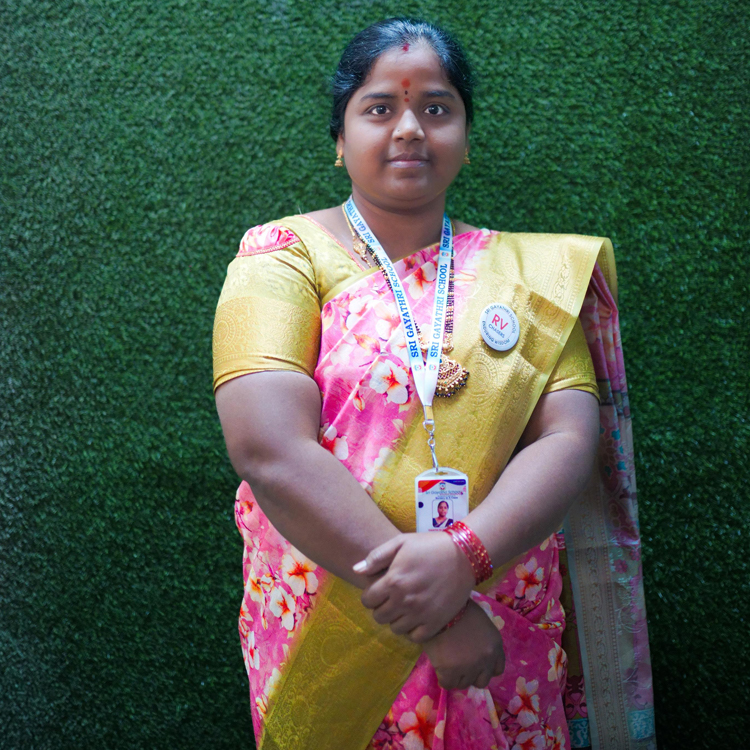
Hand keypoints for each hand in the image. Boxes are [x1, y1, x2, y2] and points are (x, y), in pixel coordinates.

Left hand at [355, 532, 474, 641]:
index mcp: (393, 581)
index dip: (370, 596)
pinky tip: (416, 617)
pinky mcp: (436, 622)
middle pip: (379, 617)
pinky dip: (413, 630)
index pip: (367, 600)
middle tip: (391, 599)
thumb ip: (376, 557)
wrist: (464, 555)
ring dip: (396, 619)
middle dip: (381, 608)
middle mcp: (404, 601)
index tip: (378, 591)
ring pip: (395, 628)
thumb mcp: (401, 542)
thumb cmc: (430, 545)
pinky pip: (415, 637)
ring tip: (404, 607)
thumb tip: (356, 571)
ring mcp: (420, 614)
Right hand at [422, 600, 504, 689]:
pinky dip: (444, 677)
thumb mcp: (480, 622)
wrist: (440, 606)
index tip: (476, 663)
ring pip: (464, 684)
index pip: (497, 669)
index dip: (485, 668)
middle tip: (460, 664)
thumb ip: (482, 640)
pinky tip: (439, 665)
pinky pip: (448, 684)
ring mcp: (469, 667)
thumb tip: (474, 651)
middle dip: (471, 675)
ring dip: (456, 675)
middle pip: (482, 681)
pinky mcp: (451, 672)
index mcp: (495, 646)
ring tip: (447, 660)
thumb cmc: (459, 608)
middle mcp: (486, 660)